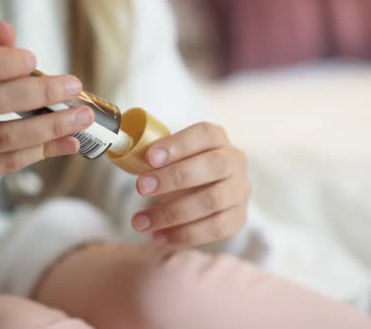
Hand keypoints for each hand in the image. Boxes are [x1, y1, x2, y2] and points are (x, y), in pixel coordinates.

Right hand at [0, 21, 93, 273]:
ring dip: (50, 126)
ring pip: (4, 138)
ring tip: (81, 116)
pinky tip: (69, 141)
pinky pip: (10, 162)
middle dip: (38, 93)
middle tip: (72, 87)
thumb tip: (5, 30)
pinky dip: (44, 150)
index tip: (34, 59)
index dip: (1, 63)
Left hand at [132, 122, 250, 245]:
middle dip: (174, 177)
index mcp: (218, 139)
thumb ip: (156, 157)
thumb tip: (129, 157)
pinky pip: (215, 229)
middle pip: (214, 165)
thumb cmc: (181, 170)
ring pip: (213, 201)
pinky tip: (159, 237)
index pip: (205, 134)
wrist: (205, 193)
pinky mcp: (239, 218)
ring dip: (172, 213)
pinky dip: (184, 234)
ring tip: (140, 221)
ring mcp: (240, 191)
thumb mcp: (170, 158)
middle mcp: (235, 162)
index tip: (149, 157)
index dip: (178, 144)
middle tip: (141, 188)